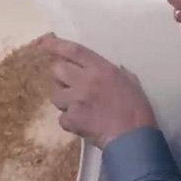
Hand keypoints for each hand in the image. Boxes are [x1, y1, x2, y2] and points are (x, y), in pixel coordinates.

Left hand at [37, 33, 156, 148]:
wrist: (133, 137)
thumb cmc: (137, 110)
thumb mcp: (130, 82)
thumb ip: (114, 73)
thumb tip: (106, 70)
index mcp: (101, 69)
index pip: (74, 51)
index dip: (56, 45)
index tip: (44, 42)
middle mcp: (85, 81)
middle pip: (57, 70)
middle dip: (60, 77)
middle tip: (70, 85)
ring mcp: (76, 100)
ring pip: (55, 95)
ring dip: (64, 101)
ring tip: (79, 108)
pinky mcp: (71, 119)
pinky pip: (61, 117)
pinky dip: (69, 121)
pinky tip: (82, 123)